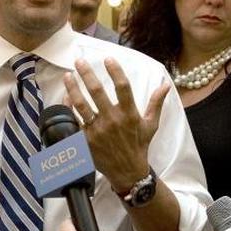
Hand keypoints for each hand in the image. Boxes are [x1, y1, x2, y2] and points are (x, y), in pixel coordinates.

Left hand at [63, 58, 169, 189]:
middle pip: (97, 92)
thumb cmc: (139, 146)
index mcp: (129, 114)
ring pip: (81, 105)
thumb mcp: (151, 124)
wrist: (128, 172)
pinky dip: (68, 108)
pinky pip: (74, 121)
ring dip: (73, 88)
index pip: (123, 87)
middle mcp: (113, 121)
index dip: (115, 71)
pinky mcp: (86, 140)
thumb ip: (156, 103)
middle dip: (87, 74)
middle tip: (79, 61)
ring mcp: (97, 131)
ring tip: (68, 76)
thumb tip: (165, 85)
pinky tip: (65, 97)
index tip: (107, 58)